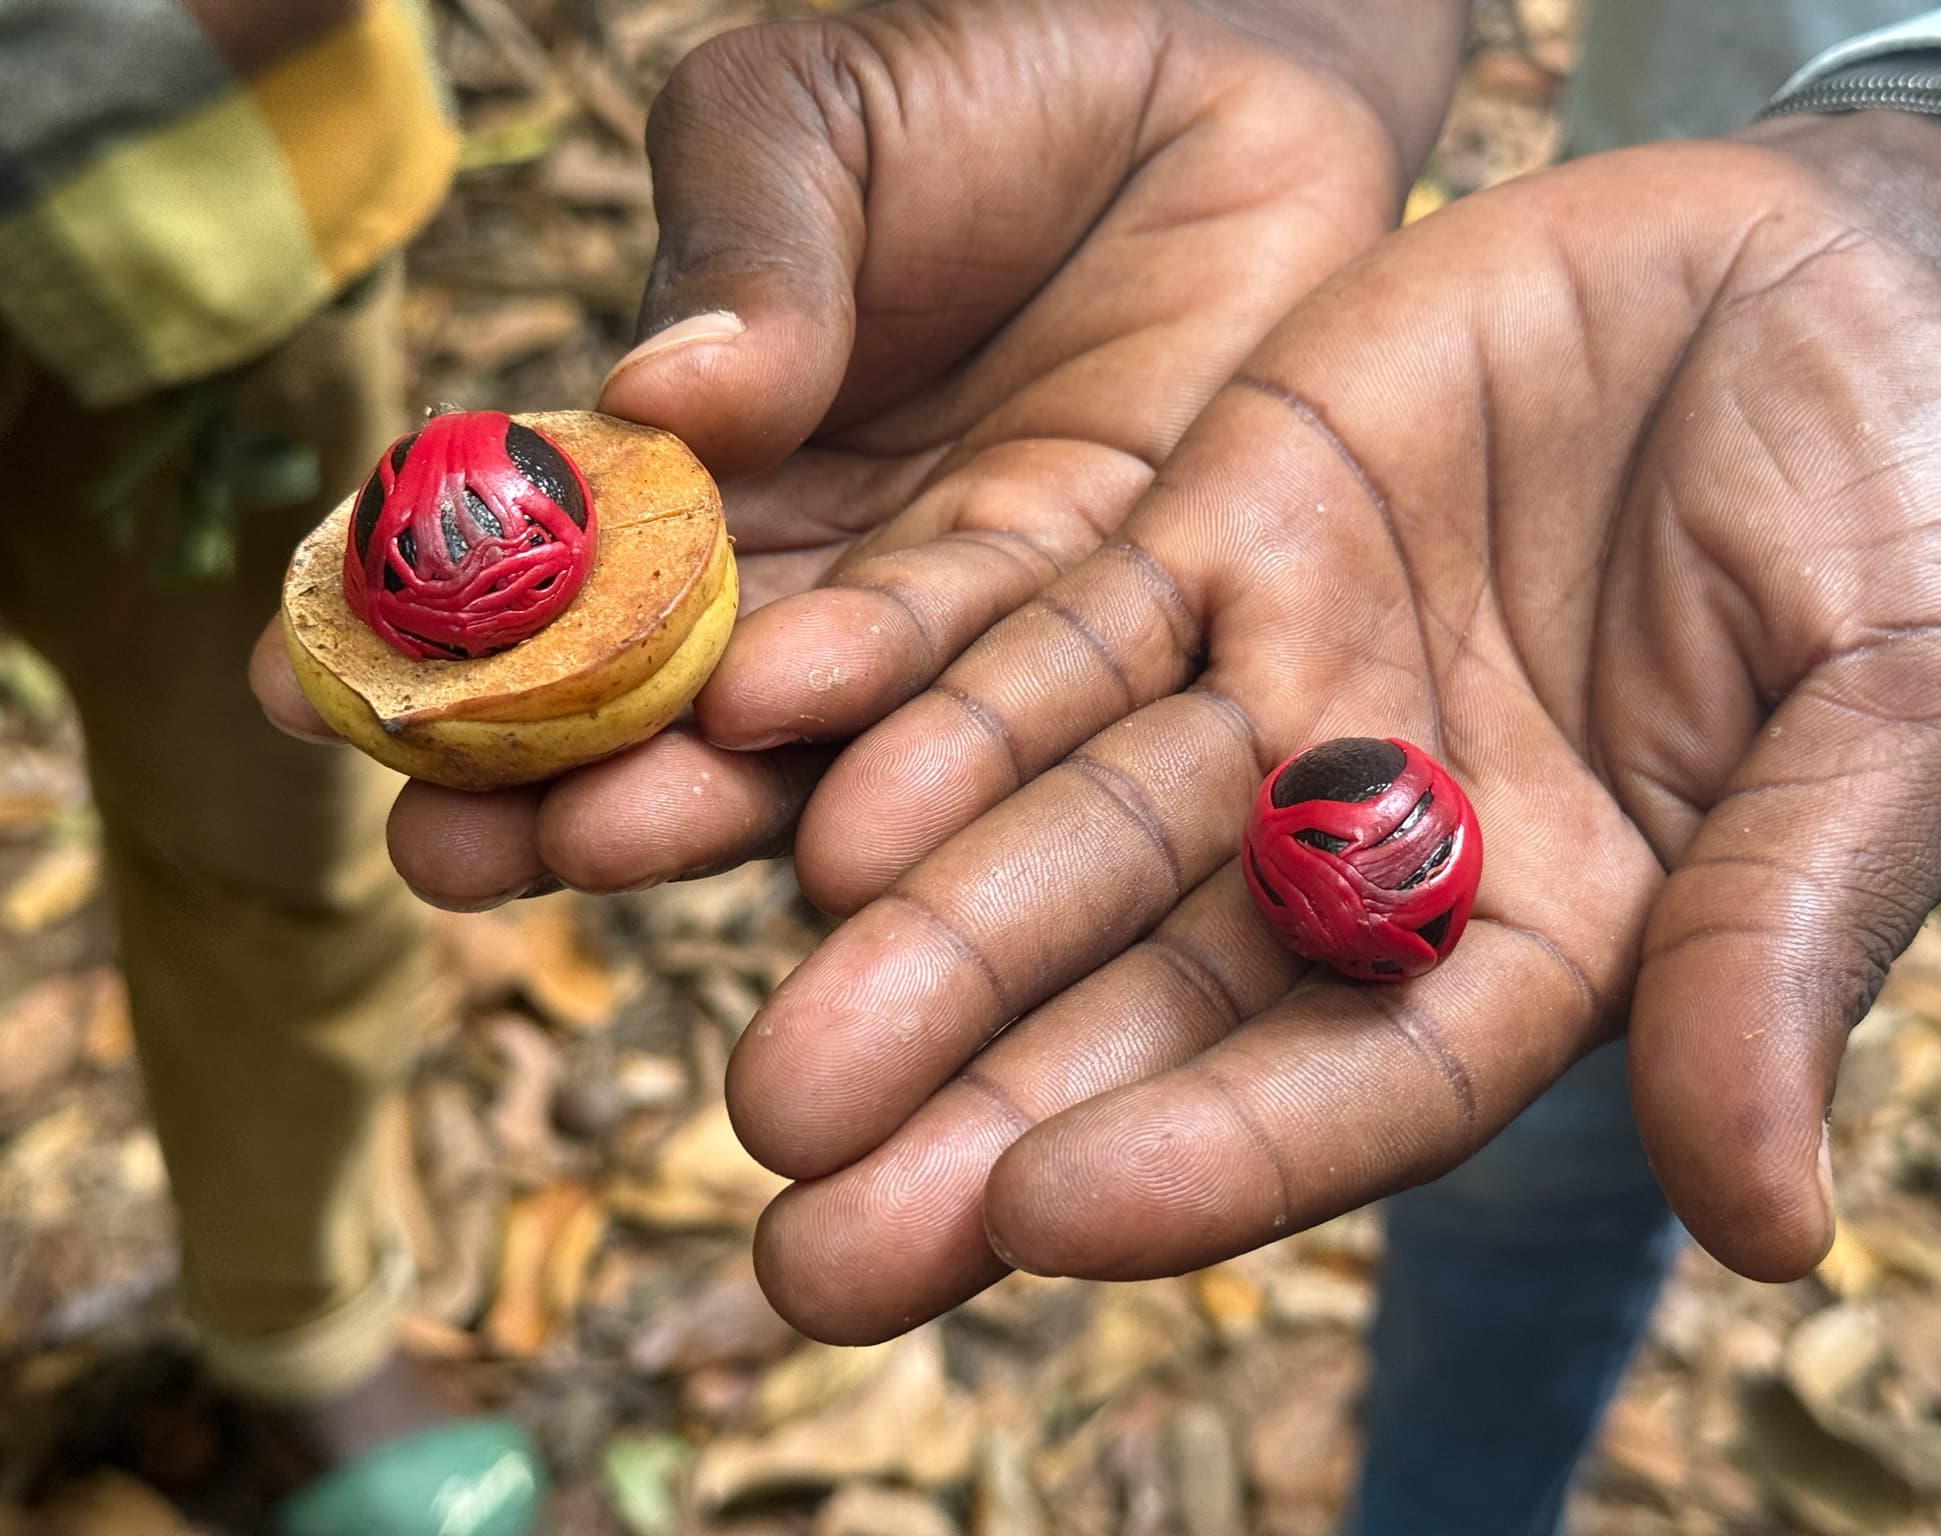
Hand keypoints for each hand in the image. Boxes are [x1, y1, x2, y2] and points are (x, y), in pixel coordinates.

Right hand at [254, 0, 1461, 906]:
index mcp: (708, 465)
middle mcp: (822, 576)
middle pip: (670, 701)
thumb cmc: (985, 98)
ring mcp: (962, 618)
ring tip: (588, 841)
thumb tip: (659, 396)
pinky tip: (820, 812)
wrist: (1226, 93)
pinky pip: (1010, 703)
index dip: (438, 630)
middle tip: (440, 840)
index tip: (309, 689)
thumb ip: (738, 247)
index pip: (555, 565)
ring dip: (706, 801)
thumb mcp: (812, 127)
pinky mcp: (1115, 633)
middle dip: (552, 775)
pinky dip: (917, 760)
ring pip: (828, 737)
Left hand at [725, 117, 1940, 1341]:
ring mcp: (1289, 675)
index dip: (1211, 1157)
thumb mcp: (1906, 711)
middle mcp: (1388, 831)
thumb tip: (1767, 1221)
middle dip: (989, 1110)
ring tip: (765, 1066)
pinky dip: (930, 697)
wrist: (1857, 273)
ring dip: (915, 936)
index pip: (1364, 1080)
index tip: (1040, 1220)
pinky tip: (785, 777)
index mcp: (1561, 925)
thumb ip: (1786, 937)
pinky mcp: (1223, 521)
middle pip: (1165, 996)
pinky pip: (1054, 619)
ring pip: (1070, 823)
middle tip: (806, 1238)